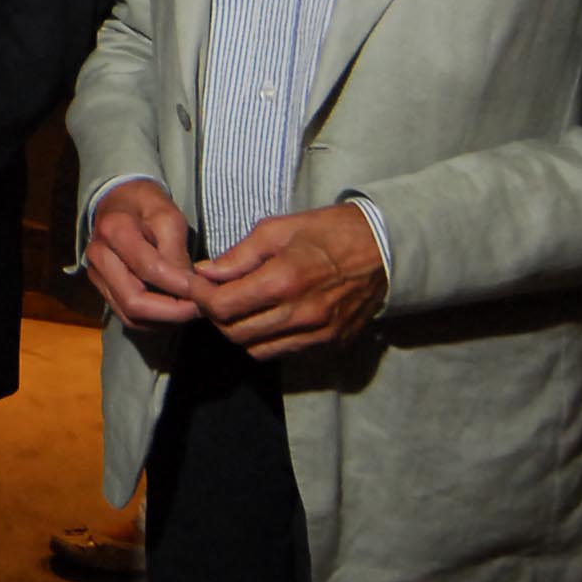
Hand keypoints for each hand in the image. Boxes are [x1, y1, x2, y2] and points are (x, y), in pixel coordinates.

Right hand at [83, 179, 200, 327]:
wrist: (120, 202)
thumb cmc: (147, 206)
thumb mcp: (169, 217)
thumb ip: (176, 252)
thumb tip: (188, 288)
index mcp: (114, 230)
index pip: (148, 268)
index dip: (179, 285)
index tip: (205, 291)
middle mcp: (98, 256)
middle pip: (133, 301)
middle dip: (172, 312)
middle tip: (201, 308)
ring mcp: (96, 275)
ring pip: (130, 316)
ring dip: (165, 320)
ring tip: (190, 310)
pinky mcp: (102, 289)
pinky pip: (127, 317)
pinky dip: (154, 322)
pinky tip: (173, 311)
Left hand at [190, 203, 386, 358]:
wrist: (384, 250)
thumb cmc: (328, 232)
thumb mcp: (278, 229)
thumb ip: (238, 255)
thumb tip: (205, 273)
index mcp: (284, 280)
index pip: (222, 307)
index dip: (200, 298)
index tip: (196, 285)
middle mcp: (301, 313)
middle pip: (235, 333)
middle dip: (215, 316)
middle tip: (213, 296)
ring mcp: (318, 333)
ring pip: (257, 349)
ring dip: (238, 332)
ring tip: (238, 307)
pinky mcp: (330, 343)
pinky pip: (284, 352)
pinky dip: (266, 340)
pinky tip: (266, 317)